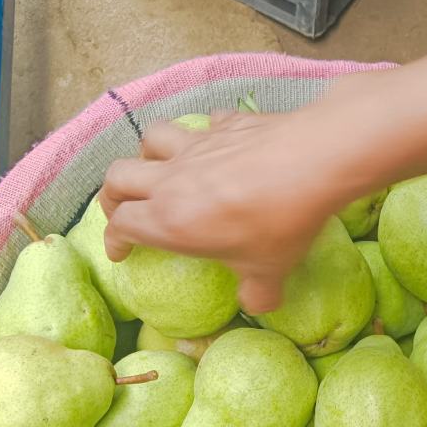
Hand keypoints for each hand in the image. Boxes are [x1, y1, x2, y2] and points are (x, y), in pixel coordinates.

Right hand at [99, 109, 354, 313]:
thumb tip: (257, 304)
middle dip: (113, 195)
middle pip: (118, 177)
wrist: (313, 161)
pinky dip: (202, 134)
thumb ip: (257, 293)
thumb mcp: (269, 271)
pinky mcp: (225, 123)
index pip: (122, 226)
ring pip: (149, 139)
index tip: (120, 252)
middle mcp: (172, 179)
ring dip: (147, 155)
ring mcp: (196, 145)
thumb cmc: (281, 223)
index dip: (114, 240)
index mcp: (170, 221)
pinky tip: (216, 144)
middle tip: (125, 210)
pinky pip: (202, 124)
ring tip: (159, 170)